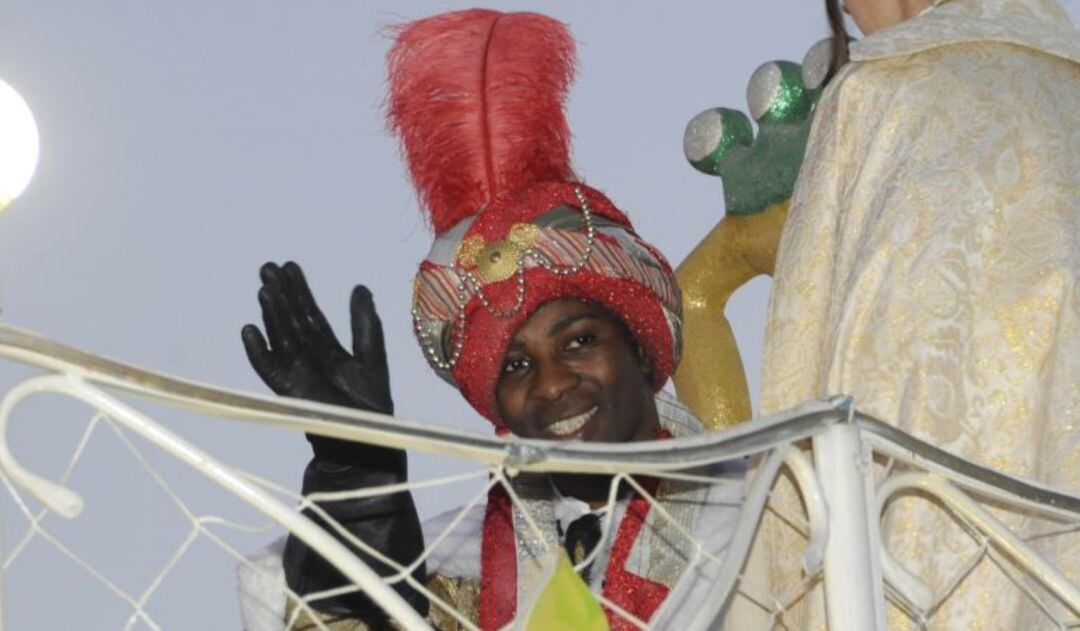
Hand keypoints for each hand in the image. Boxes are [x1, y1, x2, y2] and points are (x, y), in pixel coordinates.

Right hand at [242, 261, 392, 414]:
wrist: (365, 440)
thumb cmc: (370, 404)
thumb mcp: (372, 355)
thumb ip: (366, 324)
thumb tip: (360, 287)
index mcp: (328, 349)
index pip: (310, 314)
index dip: (300, 291)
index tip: (290, 266)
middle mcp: (308, 358)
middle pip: (291, 320)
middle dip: (281, 294)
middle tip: (268, 267)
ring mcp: (296, 373)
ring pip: (280, 337)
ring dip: (271, 314)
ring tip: (264, 289)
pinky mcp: (289, 390)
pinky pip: (268, 368)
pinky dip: (258, 350)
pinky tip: (249, 330)